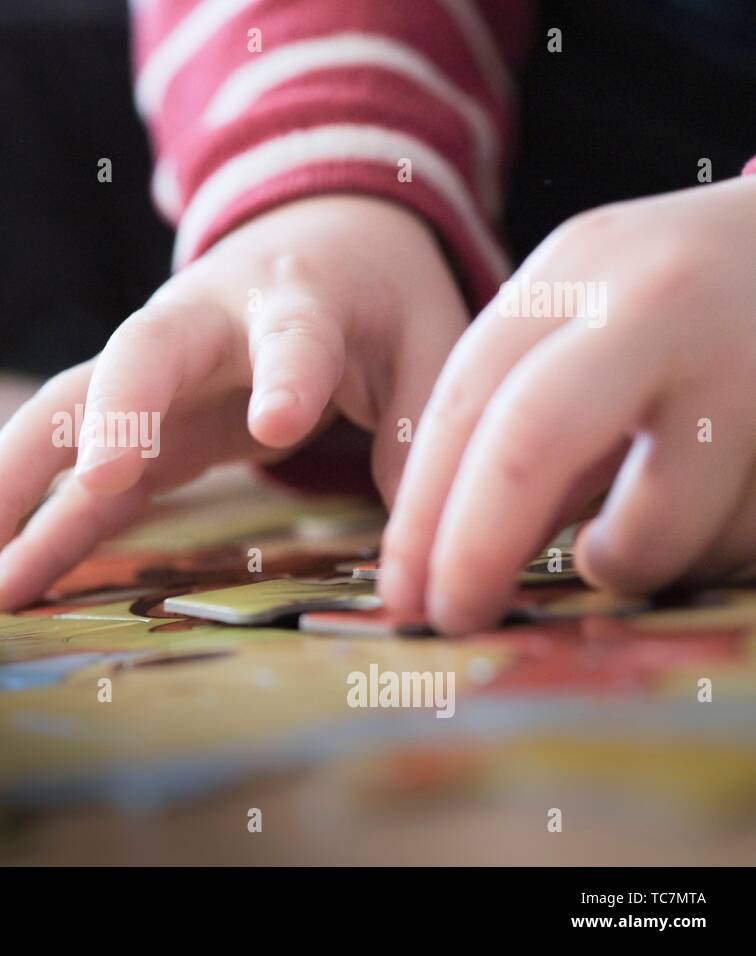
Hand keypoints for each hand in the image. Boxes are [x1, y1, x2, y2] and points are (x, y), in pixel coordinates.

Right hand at [0, 194, 469, 609]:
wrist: (314, 239)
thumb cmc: (376, 302)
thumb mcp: (431, 353)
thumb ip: (424, 441)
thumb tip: (418, 570)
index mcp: (300, 303)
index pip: (293, 336)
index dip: (287, 372)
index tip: (279, 420)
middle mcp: (205, 327)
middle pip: (141, 356)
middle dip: (115, 413)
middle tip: (95, 480)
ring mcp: (152, 373)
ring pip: (67, 410)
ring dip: (14, 479)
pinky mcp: (132, 420)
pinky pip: (74, 473)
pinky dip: (36, 526)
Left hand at [380, 176, 755, 633]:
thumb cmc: (686, 299)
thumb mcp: (591, 318)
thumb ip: (520, 419)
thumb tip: (454, 558)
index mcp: (579, 268)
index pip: (466, 400)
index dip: (422, 511)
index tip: (400, 589)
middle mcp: (659, 303)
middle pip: (531, 443)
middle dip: (477, 549)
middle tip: (453, 616)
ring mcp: (752, 361)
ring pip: (658, 524)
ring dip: (622, 567)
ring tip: (617, 555)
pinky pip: (744, 536)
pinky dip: (708, 554)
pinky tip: (709, 520)